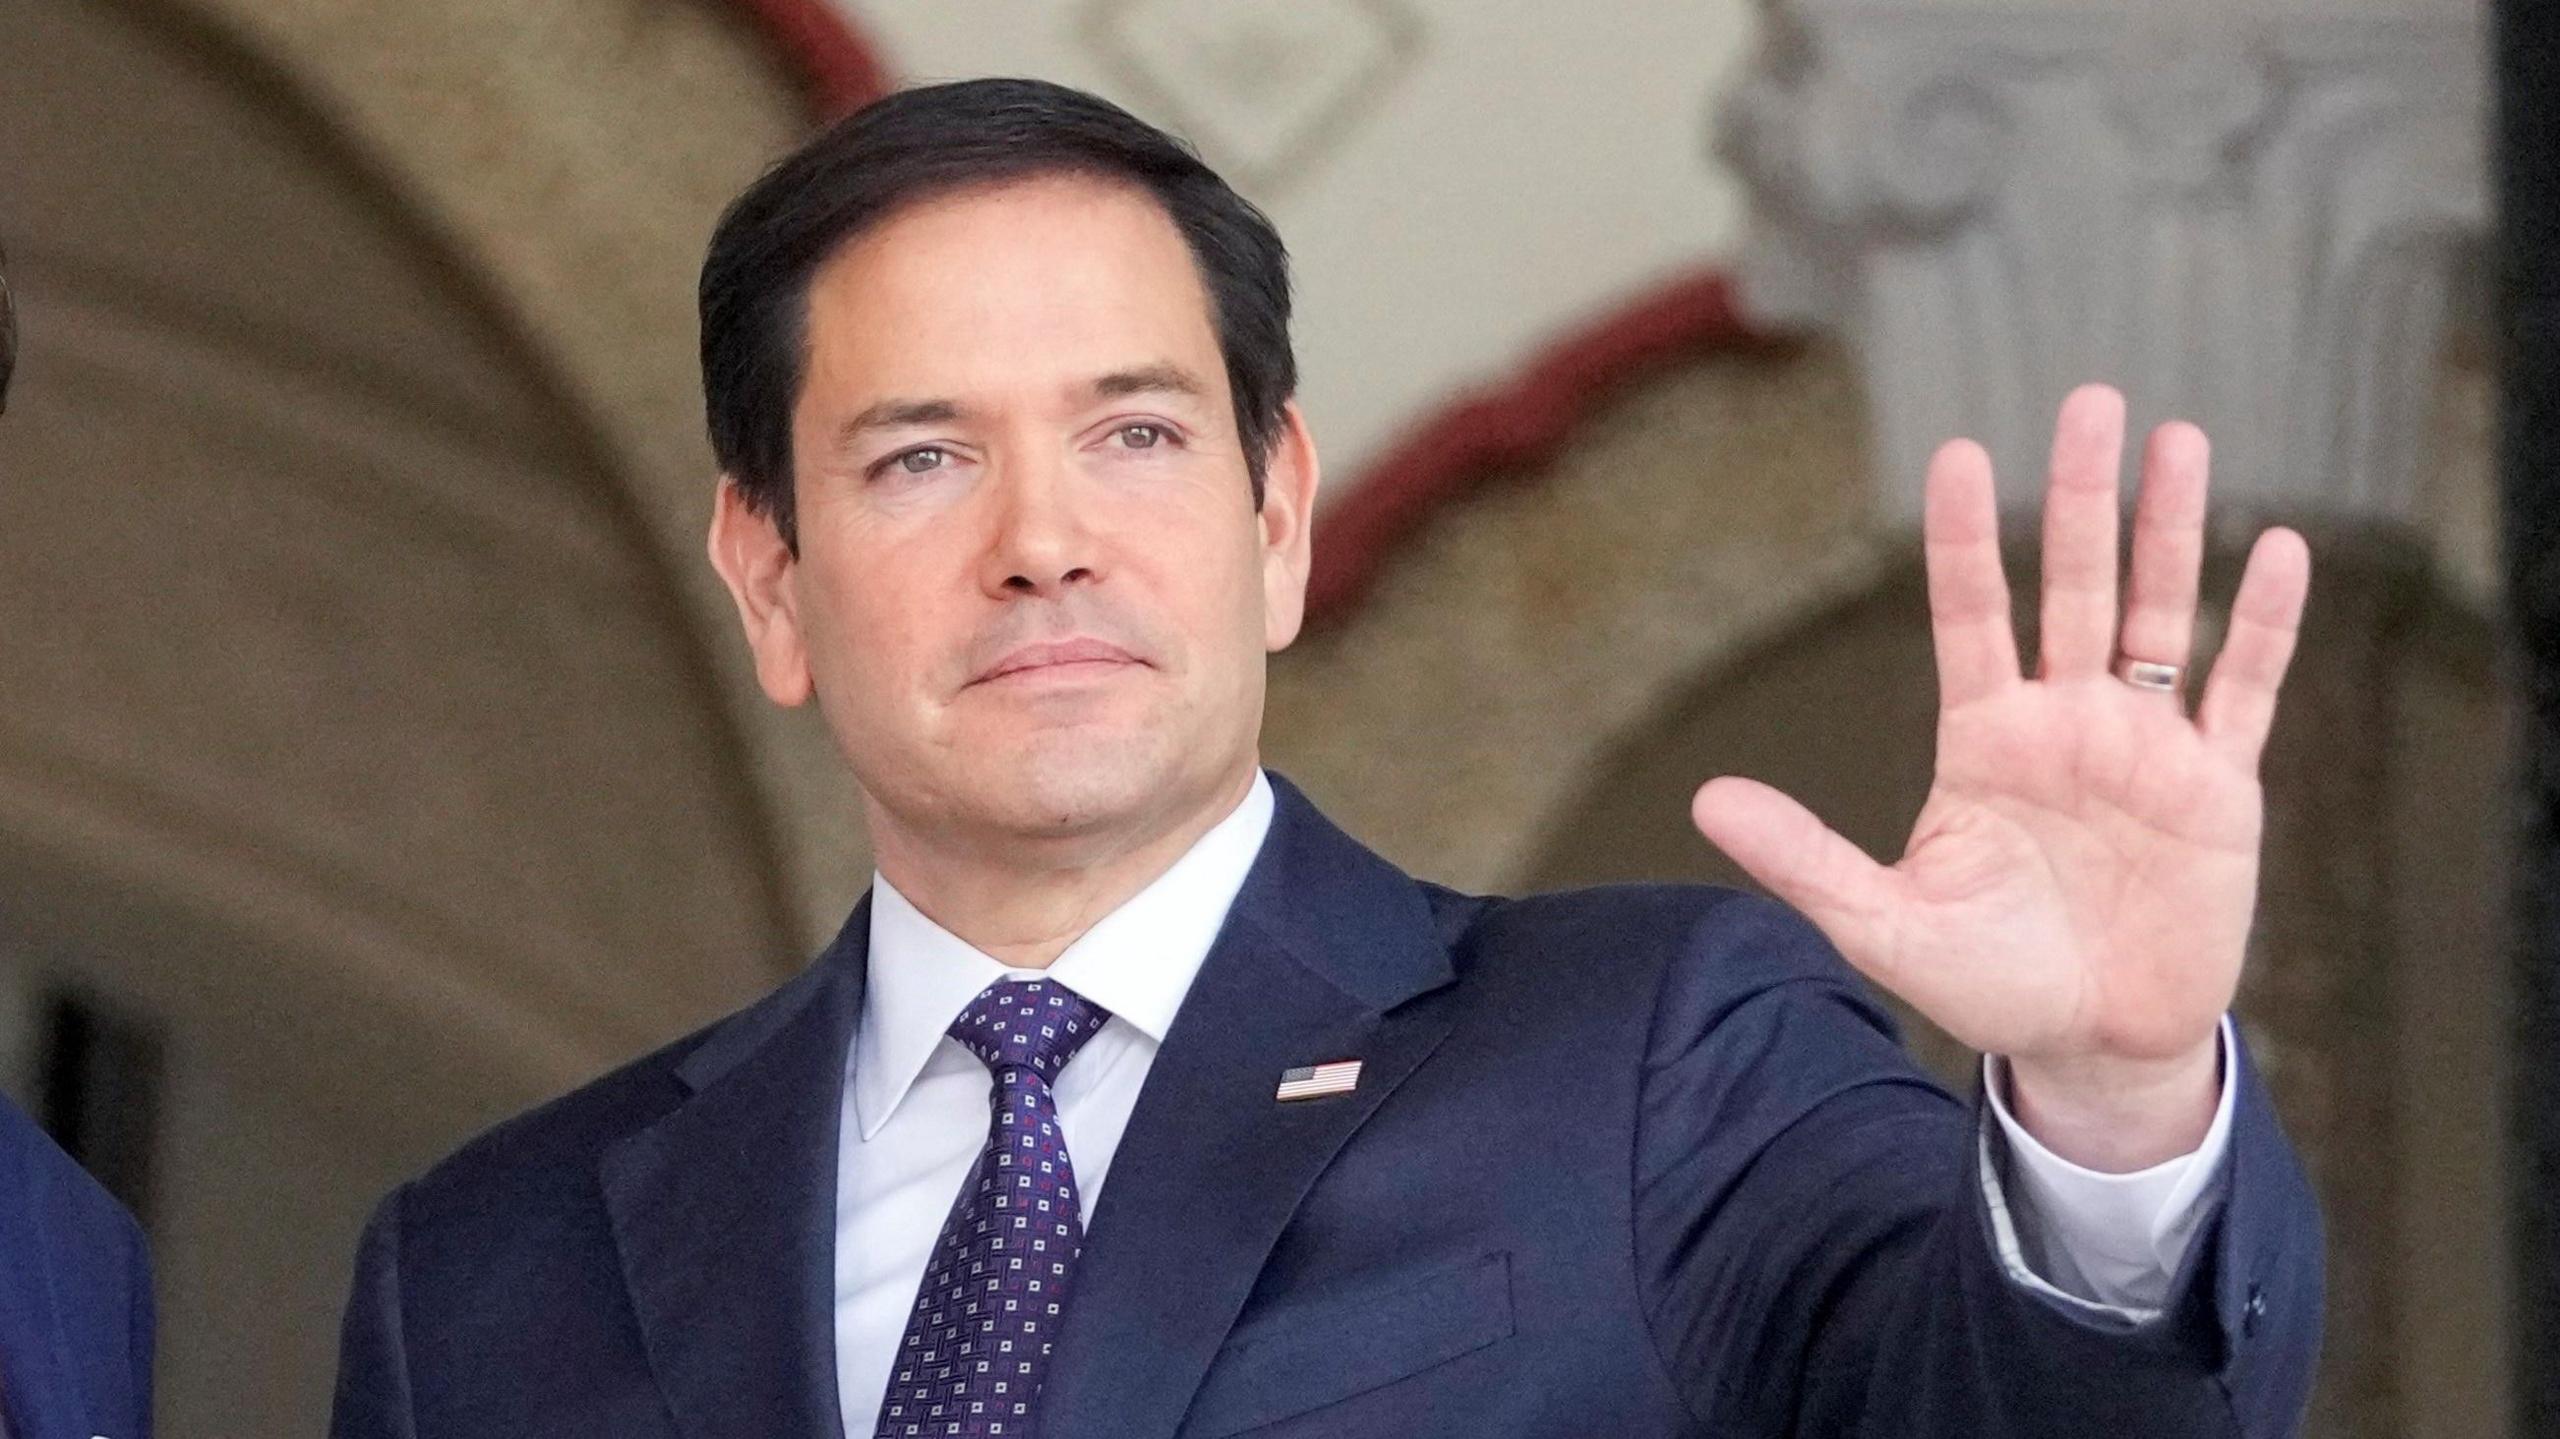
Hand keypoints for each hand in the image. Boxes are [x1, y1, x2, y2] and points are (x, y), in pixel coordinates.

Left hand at [1689, 385, 2308, 1170]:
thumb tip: (1705, 799)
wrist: (2089, 1045)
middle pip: (2075, 586)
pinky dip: (2261, 626)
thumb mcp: (1881, 922)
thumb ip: (1804, 858)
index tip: (1960, 454)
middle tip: (2088, 400)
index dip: (1966, 539)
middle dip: (2082, 497)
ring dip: (2171, 531)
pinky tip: (2278, 552)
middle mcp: (2066, 721)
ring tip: (2180, 438)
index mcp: (1985, 738)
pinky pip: (2244, 690)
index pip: (1970, 614)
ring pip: (2158, 615)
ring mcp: (2145, 746)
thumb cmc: (1985, 982)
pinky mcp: (2217, 788)